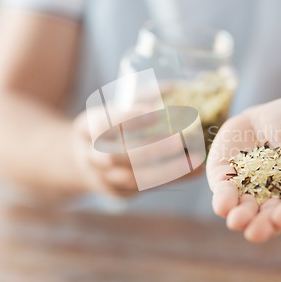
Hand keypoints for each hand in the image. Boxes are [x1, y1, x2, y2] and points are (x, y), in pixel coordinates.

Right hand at [71, 106, 203, 196]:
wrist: (85, 160)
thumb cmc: (110, 126)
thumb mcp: (116, 107)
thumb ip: (142, 97)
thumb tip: (177, 88)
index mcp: (86, 128)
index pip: (102, 124)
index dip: (127, 119)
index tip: (155, 112)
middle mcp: (90, 156)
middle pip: (115, 157)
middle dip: (150, 149)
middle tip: (179, 139)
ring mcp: (104, 178)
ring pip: (132, 180)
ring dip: (166, 170)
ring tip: (194, 159)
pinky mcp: (120, 194)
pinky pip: (147, 189)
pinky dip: (173, 179)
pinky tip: (195, 169)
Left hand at [206, 97, 280, 242]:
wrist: (275, 112)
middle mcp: (275, 196)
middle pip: (268, 215)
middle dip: (262, 225)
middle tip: (255, 232)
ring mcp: (249, 188)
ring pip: (244, 208)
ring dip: (240, 216)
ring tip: (236, 221)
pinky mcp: (227, 176)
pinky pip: (224, 190)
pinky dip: (223, 198)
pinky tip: (223, 205)